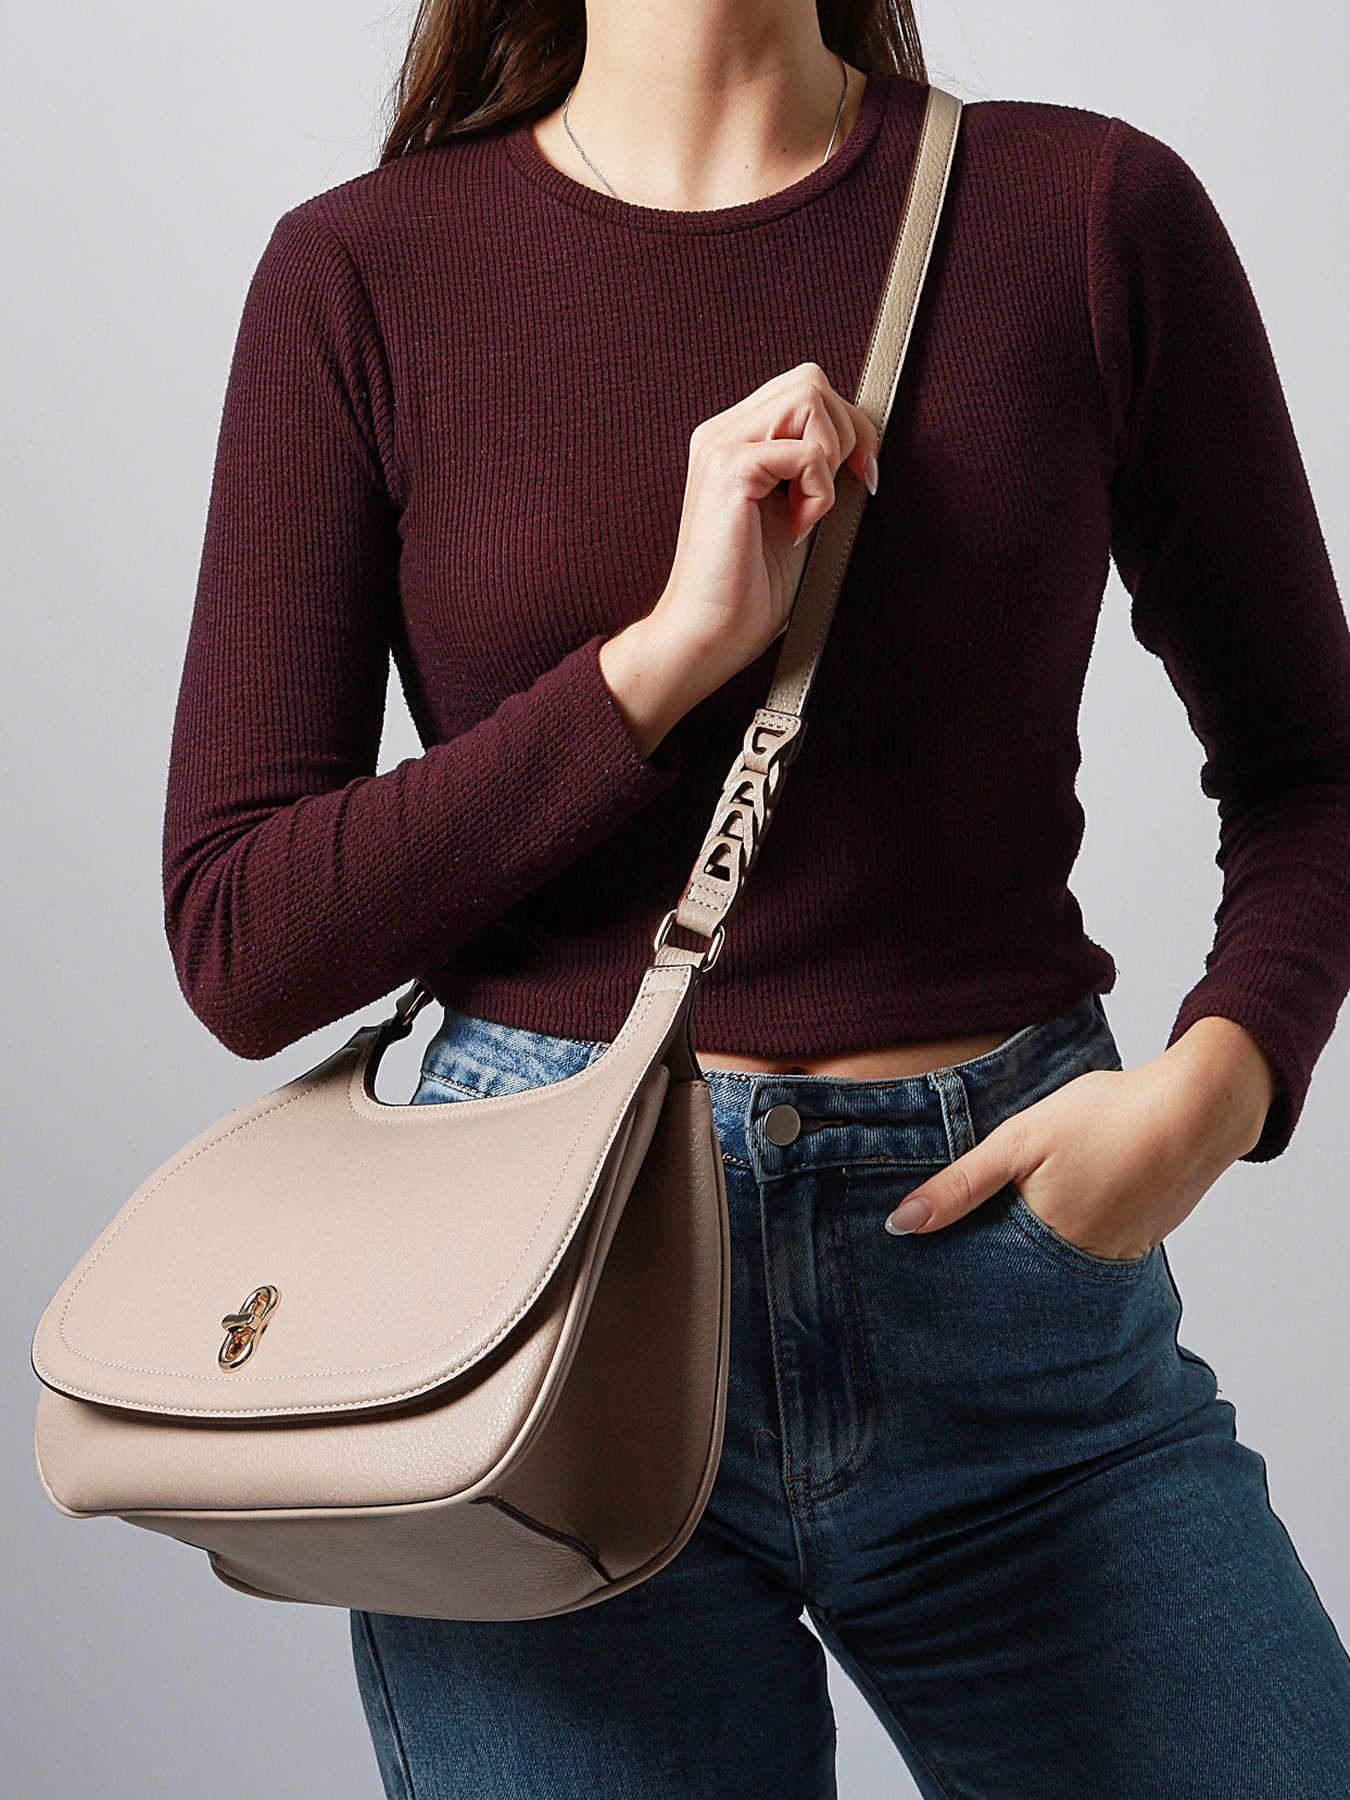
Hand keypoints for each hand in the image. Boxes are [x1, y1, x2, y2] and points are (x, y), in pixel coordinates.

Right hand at [599, 362, 879, 757]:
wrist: (709, 634)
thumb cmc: (749, 589)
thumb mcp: (796, 512)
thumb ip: (815, 469)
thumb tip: (863, 444)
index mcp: (733, 439)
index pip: (804, 390)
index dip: (848, 426)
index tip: (861, 477)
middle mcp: (721, 433)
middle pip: (810, 380)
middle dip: (847, 434)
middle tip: (840, 492)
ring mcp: (720, 446)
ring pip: (810, 398)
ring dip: (829, 459)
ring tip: (808, 511)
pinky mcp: (729, 469)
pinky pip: (806, 452)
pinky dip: (818, 493)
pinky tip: (796, 529)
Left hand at [882, 1021, 1277, 1258]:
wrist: (1199, 1108)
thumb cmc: (1105, 1117)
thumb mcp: (1018, 1141)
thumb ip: (960, 1185)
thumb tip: (899, 1226)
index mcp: (1044, 1245)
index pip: (986, 1274)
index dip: (958, 1265)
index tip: (929, 1264)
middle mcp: (1082, 1266)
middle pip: (1022, 1278)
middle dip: (994, 1268)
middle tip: (968, 1247)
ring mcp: (1117, 1258)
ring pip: (1058, 1267)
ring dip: (1035, 1255)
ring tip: (1015, 1228)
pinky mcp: (1141, 1242)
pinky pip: (1093, 1254)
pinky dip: (1073, 1239)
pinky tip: (1068, 1210)